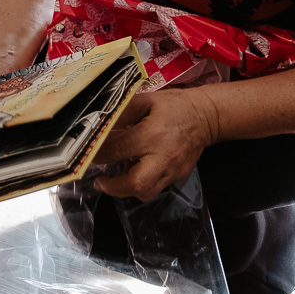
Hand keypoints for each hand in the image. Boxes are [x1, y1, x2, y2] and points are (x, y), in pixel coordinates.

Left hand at [92, 88, 219, 201]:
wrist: (207, 116)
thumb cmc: (174, 106)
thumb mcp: (146, 100)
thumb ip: (122, 113)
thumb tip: (100, 126)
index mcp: (152, 134)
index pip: (117, 150)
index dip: (98, 154)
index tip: (87, 154)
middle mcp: (164, 157)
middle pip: (135, 184)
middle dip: (112, 186)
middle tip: (99, 180)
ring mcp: (174, 170)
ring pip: (146, 193)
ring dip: (125, 190)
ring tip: (113, 180)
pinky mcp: (179, 176)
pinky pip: (156, 188)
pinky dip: (141, 184)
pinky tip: (134, 172)